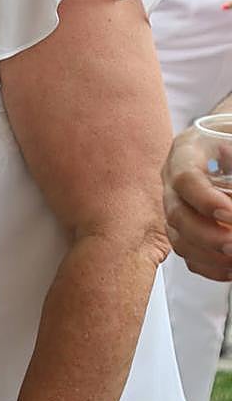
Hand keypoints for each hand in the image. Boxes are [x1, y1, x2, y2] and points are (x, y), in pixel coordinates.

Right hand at [164, 125, 231, 280]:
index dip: (206, 200)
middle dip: (208, 236)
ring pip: (177, 237)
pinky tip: (230, 267)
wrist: (227, 135)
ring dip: (209, 255)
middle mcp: (174, 178)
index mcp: (188, 150)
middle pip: (176, 213)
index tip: (231, 214)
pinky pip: (187, 251)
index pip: (185, 178)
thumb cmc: (230, 134)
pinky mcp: (184, 222)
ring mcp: (176, 202)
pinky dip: (209, 266)